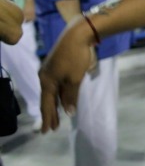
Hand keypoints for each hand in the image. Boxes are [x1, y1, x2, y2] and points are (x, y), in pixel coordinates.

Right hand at [38, 17, 97, 132]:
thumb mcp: (74, 79)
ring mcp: (50, 70)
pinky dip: (59, 93)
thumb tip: (68, 113)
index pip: (47, 104)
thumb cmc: (76, 57)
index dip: (48, 118)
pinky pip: (56, 84)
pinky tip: (62, 97)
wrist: (78, 34)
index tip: (47, 131)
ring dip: (55, 104)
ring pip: (52, 91)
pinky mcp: (58, 64)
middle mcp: (45, 76)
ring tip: (58, 116)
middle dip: (50, 113)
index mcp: (47, 81)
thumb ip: (71, 96)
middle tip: (52, 128)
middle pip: (47, 99)